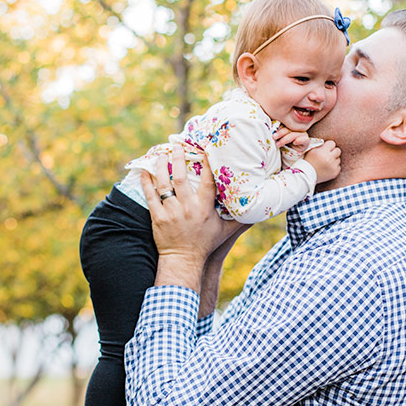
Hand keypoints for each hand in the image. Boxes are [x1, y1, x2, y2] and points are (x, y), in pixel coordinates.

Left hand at [140, 147, 244, 290]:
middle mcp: (188, 208)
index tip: (205, 149)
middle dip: (178, 158)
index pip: (208, 181)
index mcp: (204, 208)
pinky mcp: (158, 217)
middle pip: (181, 177)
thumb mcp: (226, 232)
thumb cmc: (206, 244)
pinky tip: (145, 170)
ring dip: (161, 167)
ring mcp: (171, 212)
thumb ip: (240, 220)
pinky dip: (146, 182)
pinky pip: (150, 196)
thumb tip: (259, 212)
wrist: (183, 260)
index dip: (207, 164)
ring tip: (161, 154)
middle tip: (176, 145)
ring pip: (164, 184)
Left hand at [273, 125, 312, 150]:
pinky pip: (304, 139)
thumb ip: (277, 135)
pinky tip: (295, 142)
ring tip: (278, 144)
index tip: (272, 133)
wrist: (294, 153)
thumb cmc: (286, 145)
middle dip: (280, 133)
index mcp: (290, 126)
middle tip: (274, 137)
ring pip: (293, 134)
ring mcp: (302, 134)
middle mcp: (297, 128)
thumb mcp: (280, 139)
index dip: (278, 128)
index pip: (284, 124)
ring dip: (285, 139)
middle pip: (288, 128)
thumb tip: (271, 132)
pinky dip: (299, 140)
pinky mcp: (306, 140)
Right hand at [304, 140, 340, 182]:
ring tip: (326, 162)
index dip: (329, 146)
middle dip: (333, 152)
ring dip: (333, 160)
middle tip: (328, 155)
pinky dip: (334, 167)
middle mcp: (329, 159)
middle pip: (338, 150)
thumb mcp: (311, 150)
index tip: (326, 148)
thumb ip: (320, 145)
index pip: (332, 143)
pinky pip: (338, 166)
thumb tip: (327, 143)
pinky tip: (327, 168)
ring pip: (338, 159)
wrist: (306, 175)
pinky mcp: (335, 172)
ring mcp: (333, 166)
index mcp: (323, 152)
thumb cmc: (308, 161)